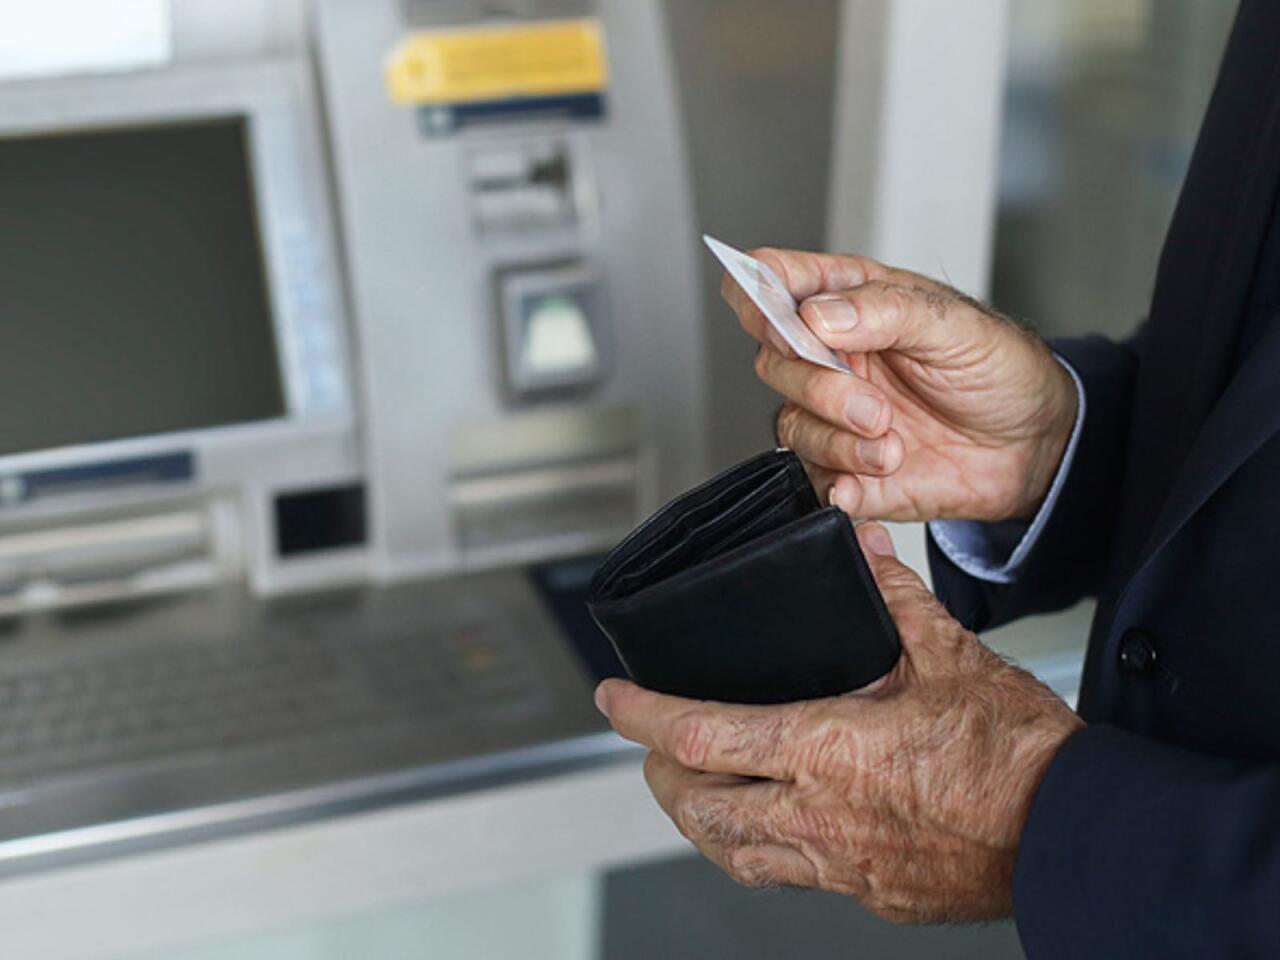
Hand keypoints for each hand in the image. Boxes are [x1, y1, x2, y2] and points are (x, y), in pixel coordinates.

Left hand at [595, 523, 1082, 922]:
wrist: (1076, 832)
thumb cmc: (1017, 751)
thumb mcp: (948, 655)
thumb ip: (891, 597)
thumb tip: (862, 545)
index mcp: (826, 749)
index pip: (698, 733)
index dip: (640, 714)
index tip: (612, 696)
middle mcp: (818, 816)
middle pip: (696, 808)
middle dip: (659, 772)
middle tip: (651, 742)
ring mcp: (840, 865)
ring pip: (732, 853)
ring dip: (698, 818)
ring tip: (693, 784)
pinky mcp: (869, 894)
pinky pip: (787, 876)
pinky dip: (756, 847)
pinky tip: (769, 824)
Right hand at [724, 249, 1077, 521]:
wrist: (1034, 447)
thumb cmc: (999, 371)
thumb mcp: (957, 326)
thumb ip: (886, 311)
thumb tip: (817, 316)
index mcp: (852, 303)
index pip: (773, 282)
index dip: (758, 294)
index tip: (782, 321)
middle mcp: (833, 357)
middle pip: (772, 360)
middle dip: (818, 387)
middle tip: (874, 406)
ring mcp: (834, 413)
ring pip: (790, 424)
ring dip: (837, 441)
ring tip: (892, 446)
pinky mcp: (845, 466)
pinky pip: (813, 478)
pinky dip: (840, 482)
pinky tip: (879, 474)